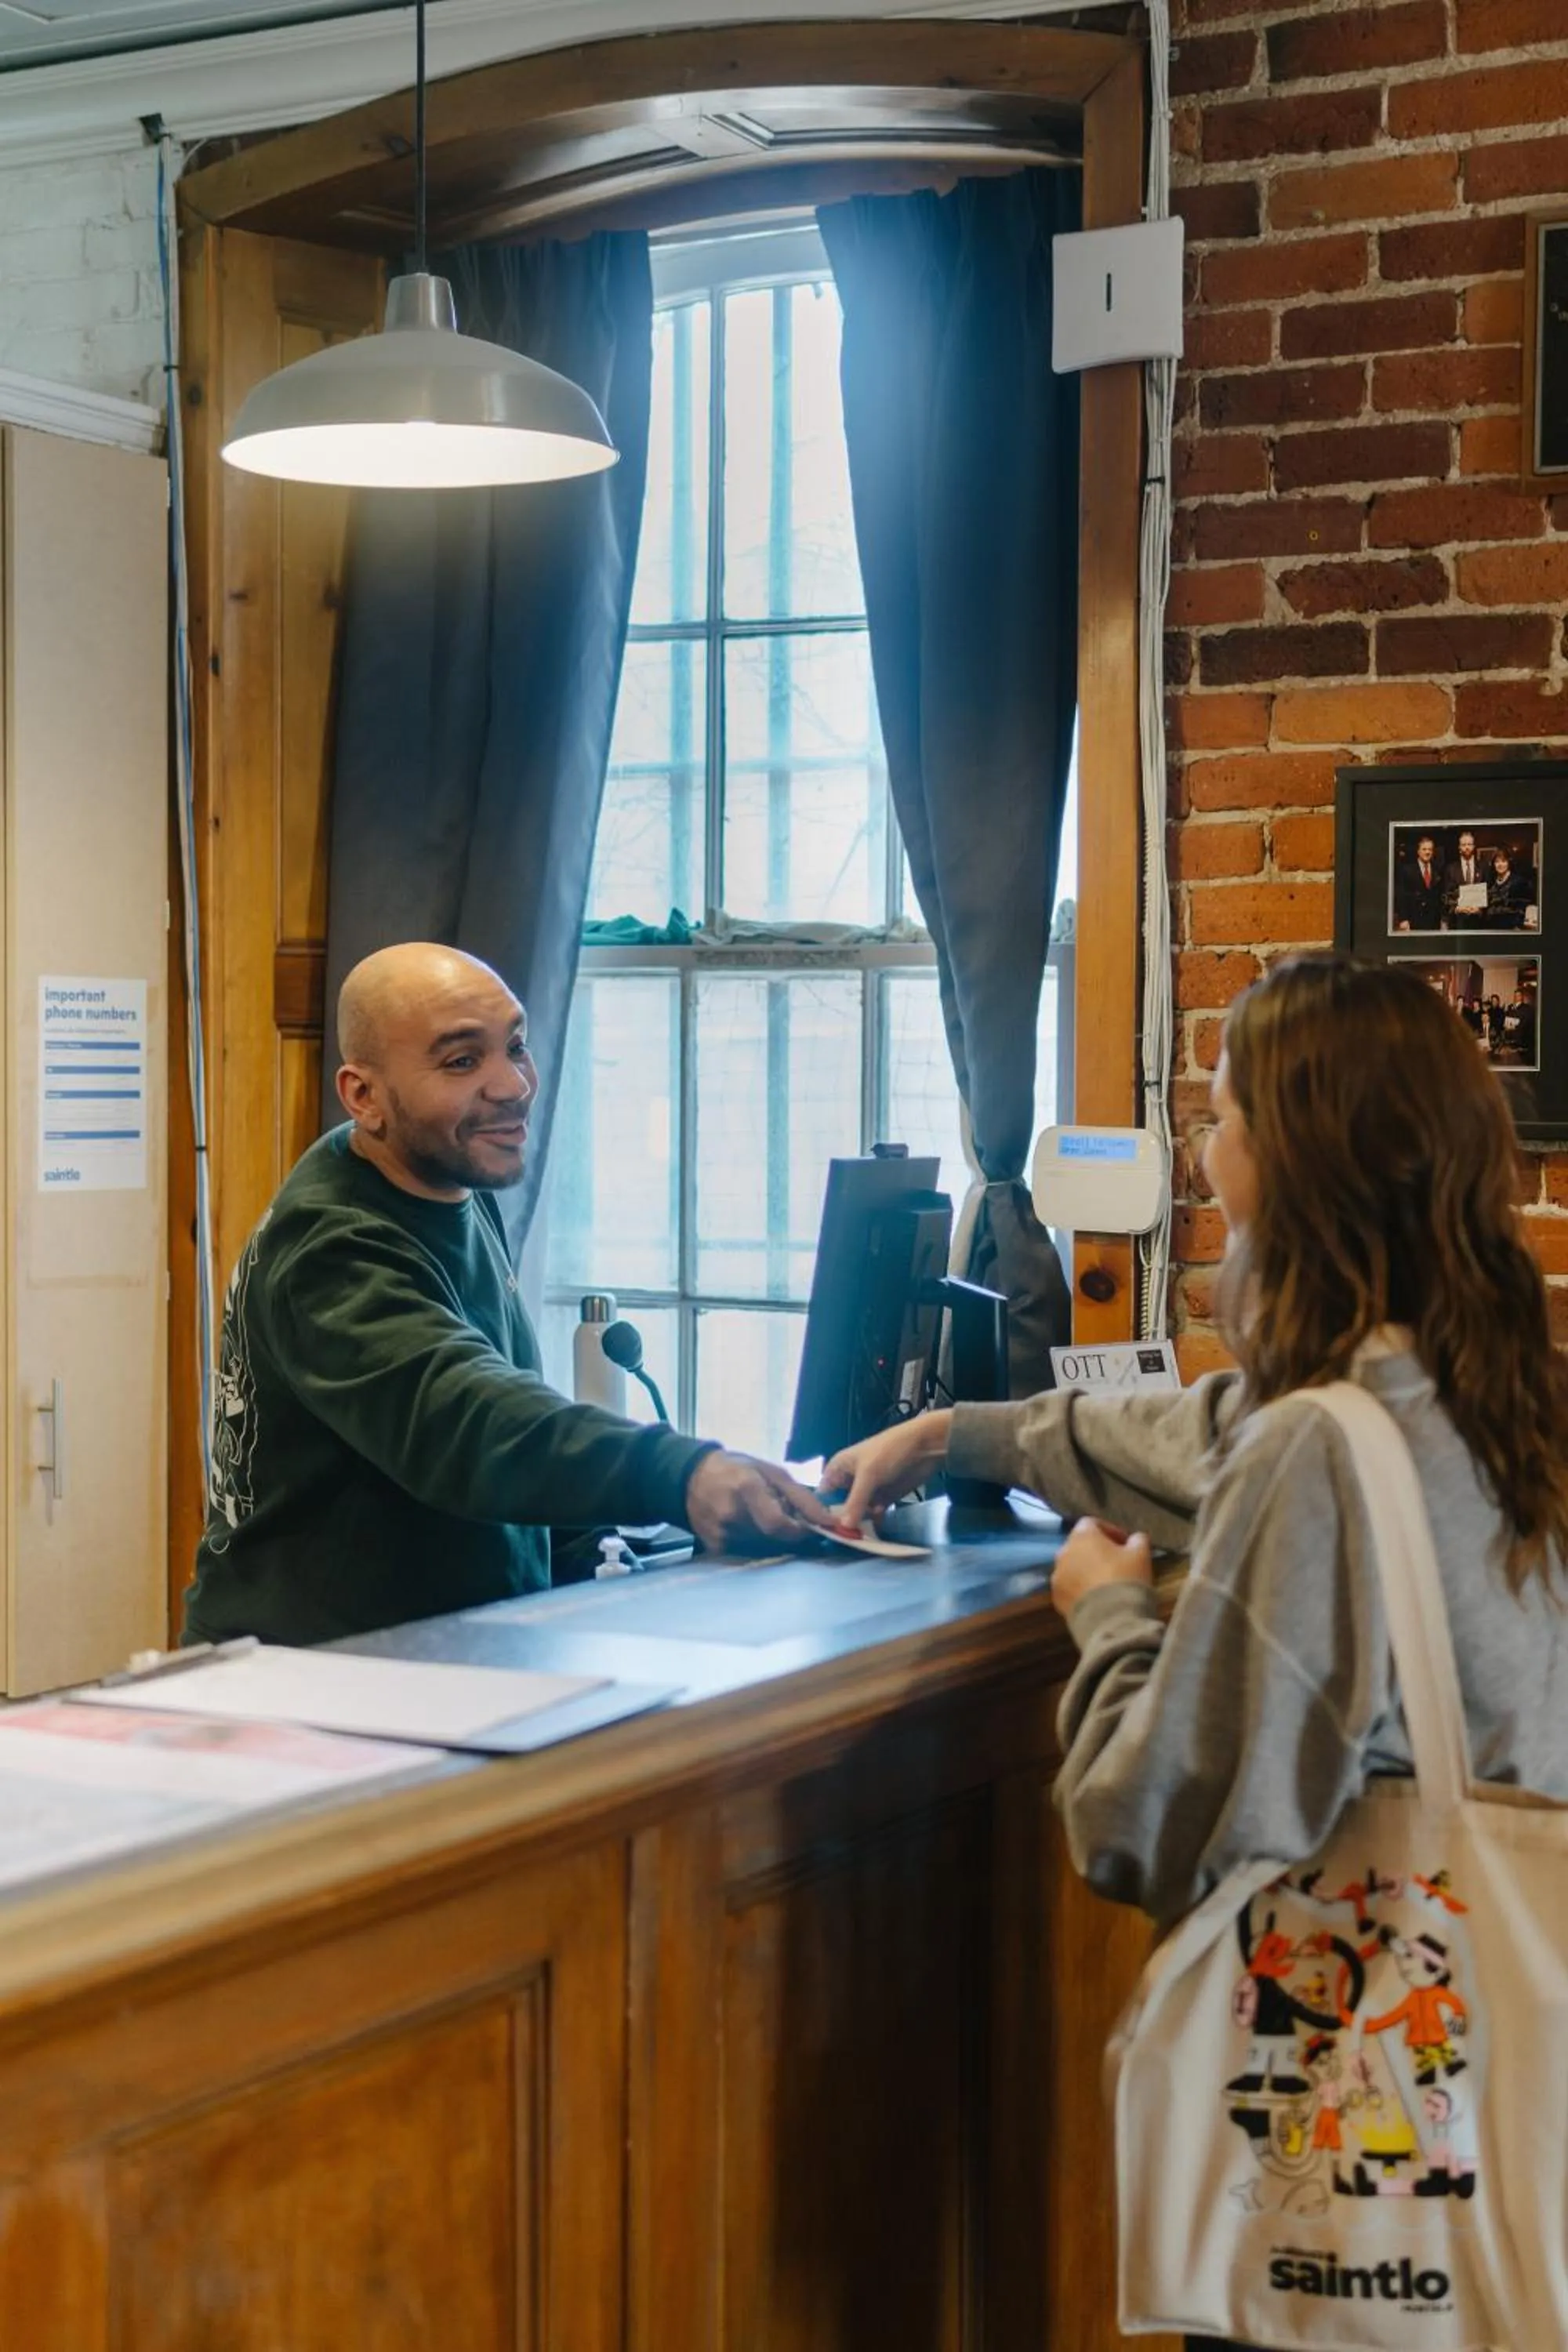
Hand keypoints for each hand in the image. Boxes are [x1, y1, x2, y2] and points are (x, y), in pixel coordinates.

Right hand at [682, 1450, 832, 1552]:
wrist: (692, 1477)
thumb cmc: (738, 1470)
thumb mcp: (772, 1472)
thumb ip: (801, 1497)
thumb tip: (827, 1521)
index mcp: (747, 1488)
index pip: (778, 1524)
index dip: (798, 1531)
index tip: (808, 1527)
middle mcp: (730, 1514)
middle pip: (773, 1538)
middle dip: (785, 1531)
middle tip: (780, 1514)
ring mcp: (719, 1533)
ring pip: (761, 1546)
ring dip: (768, 1536)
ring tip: (758, 1516)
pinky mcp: (713, 1547)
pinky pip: (745, 1551)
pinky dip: (752, 1542)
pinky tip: (743, 1525)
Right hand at [820, 1410, 951, 1529]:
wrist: (925, 1446)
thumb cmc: (889, 1451)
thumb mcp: (868, 1474)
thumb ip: (855, 1501)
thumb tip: (843, 1527)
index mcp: (839, 1468)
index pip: (823, 1494)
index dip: (821, 1511)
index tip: (822, 1531)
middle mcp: (850, 1480)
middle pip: (839, 1506)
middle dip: (840, 1522)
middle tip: (842, 1540)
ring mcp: (867, 1491)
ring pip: (856, 1513)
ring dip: (857, 1525)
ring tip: (858, 1541)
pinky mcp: (883, 1499)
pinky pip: (873, 1516)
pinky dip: (873, 1524)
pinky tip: (873, 1536)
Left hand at [1049, 1517, 1153, 1616]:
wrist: (1110, 1619)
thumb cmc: (1126, 1578)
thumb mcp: (1141, 1554)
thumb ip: (1137, 1540)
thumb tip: (1135, 1538)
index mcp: (1082, 1536)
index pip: (1091, 1523)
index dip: (1109, 1530)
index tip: (1125, 1543)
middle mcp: (1064, 1552)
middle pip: (1079, 1544)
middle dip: (1096, 1550)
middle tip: (1116, 1562)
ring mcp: (1057, 1576)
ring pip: (1072, 1566)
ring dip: (1085, 1569)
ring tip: (1105, 1582)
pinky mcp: (1056, 1598)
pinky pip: (1068, 1587)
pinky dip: (1079, 1588)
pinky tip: (1096, 1598)